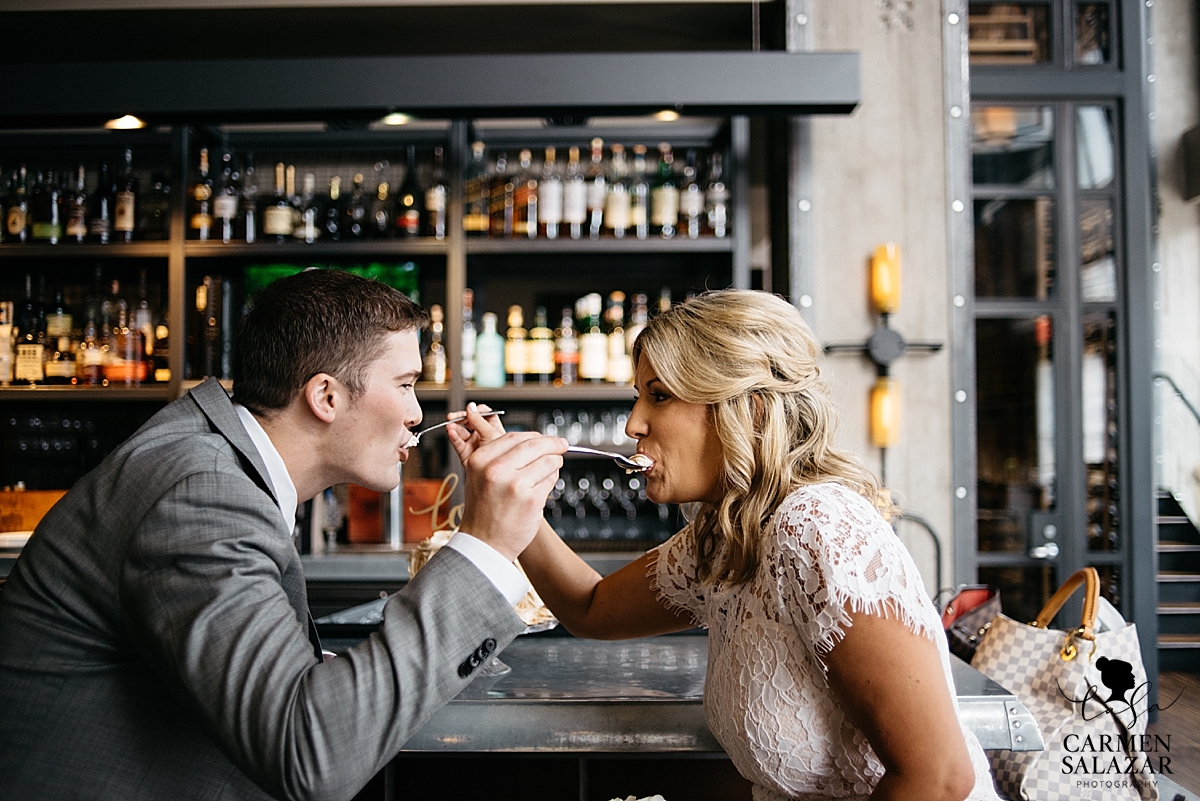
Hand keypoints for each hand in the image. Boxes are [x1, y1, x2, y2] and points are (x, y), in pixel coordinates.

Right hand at [446, 402, 504, 464]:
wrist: (497, 478)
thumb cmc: (503, 459)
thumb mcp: (492, 435)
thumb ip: (480, 421)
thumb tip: (471, 408)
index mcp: (493, 429)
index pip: (483, 415)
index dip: (476, 411)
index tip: (471, 410)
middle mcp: (482, 436)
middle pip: (469, 421)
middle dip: (461, 417)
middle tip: (455, 416)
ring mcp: (473, 444)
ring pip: (461, 432)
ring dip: (454, 427)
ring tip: (450, 425)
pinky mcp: (465, 454)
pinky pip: (458, 443)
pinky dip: (453, 437)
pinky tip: (451, 433)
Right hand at [450, 405, 567, 561]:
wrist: (484, 544)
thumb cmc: (484, 511)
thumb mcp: (480, 476)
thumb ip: (501, 456)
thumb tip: (535, 441)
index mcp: (480, 460)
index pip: (515, 437)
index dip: (536, 436)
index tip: (547, 439)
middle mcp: (495, 470)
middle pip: (535, 444)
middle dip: (553, 444)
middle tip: (562, 445)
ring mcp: (514, 484)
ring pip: (548, 461)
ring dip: (555, 463)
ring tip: (550, 471)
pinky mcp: (531, 499)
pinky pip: (551, 480)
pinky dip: (552, 480)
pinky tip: (543, 487)